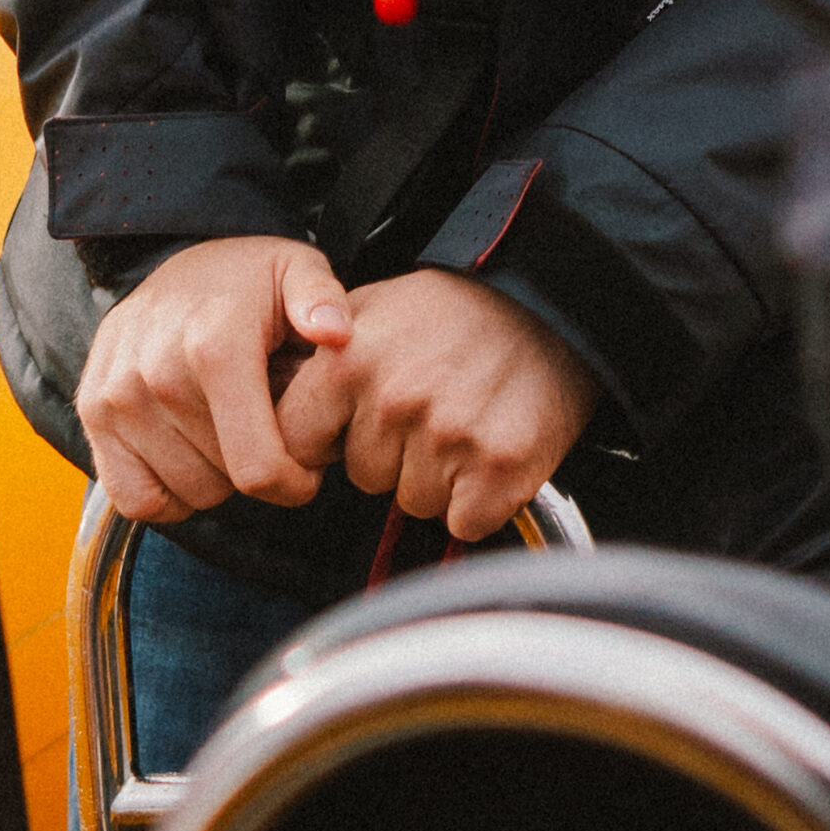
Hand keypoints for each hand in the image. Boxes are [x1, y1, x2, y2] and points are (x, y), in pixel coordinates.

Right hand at [79, 236, 354, 521]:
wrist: (171, 263)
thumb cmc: (245, 280)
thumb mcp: (296, 268)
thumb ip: (322, 297)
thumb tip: (336, 332)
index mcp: (216, 345)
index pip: (259, 467)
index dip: (295, 483)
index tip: (306, 466)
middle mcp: (157, 373)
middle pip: (226, 483)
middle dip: (257, 471)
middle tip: (265, 431)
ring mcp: (117, 396)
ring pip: (186, 494)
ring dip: (215, 478)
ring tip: (228, 432)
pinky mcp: (92, 413)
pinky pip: (134, 498)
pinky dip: (166, 493)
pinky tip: (189, 455)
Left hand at [277, 269, 595, 540]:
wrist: (555, 308)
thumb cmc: (458, 311)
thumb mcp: (373, 308)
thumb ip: (322, 358)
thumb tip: (274, 413)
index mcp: (346, 361)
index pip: (296, 443)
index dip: (328, 439)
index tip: (356, 424)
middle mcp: (393, 401)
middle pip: (364, 478)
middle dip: (393, 455)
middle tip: (431, 408)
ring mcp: (447, 438)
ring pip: (415, 502)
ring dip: (438, 477)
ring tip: (464, 421)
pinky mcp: (499, 470)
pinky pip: (464, 522)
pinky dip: (479, 501)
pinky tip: (490, 453)